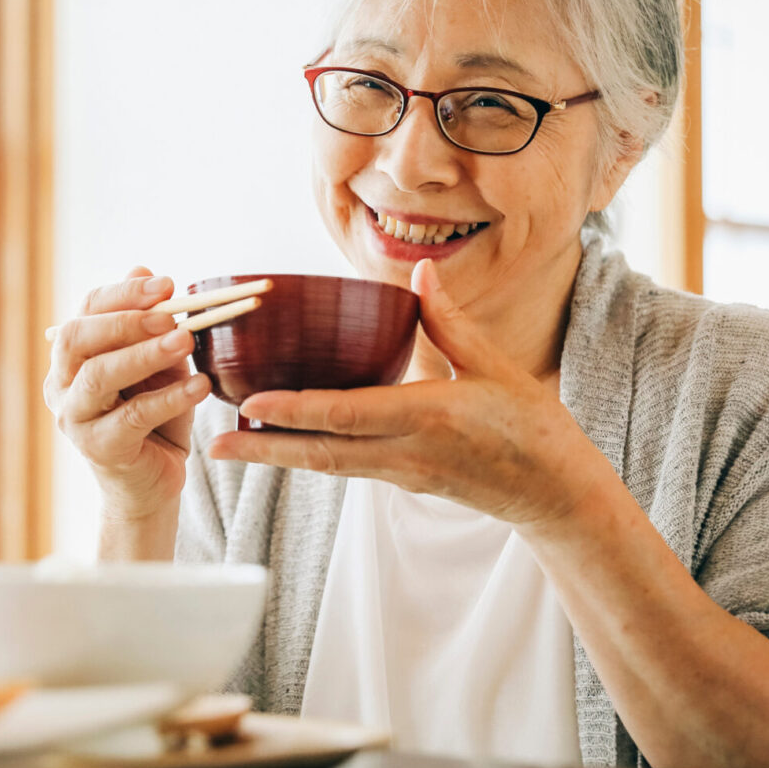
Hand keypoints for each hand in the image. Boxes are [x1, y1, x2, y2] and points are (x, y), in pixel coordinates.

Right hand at [44, 266, 211, 521]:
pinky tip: (199, 385)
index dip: (123, 293)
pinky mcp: (99, 449)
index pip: (86, 311)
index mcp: (71, 357)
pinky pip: (132, 416)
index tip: (167, 283)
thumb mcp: (158, 363)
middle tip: (172, 312)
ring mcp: (74, 419)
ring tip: (186, 341)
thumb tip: (143, 268)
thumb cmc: (155, 418)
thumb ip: (151, 324)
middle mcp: (61, 385)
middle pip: (78, 338)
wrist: (152, 484)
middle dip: (126, 319)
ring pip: (98, 376)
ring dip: (144, 354)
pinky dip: (169, 397)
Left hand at [205, 259, 610, 528]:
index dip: (297, 412)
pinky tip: (282, 444)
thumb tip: (418, 272)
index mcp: (429, 418)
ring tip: (230, 445)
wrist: (556, 495)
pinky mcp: (402, 482)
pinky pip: (346, 467)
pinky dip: (309, 455)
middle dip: (263, 451)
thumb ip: (450, 321)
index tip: (252, 405)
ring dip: (277, 456)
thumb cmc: (533, 428)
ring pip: (328, 466)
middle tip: (212, 445)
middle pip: (321, 454)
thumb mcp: (495, 367)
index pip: (349, 416)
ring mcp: (401, 474)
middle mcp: (406, 453)